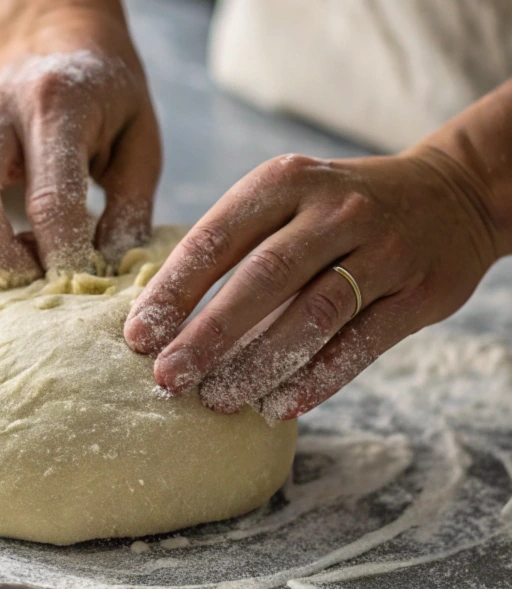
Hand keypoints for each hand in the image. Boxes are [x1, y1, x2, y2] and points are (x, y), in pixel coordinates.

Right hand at [0, 7, 160, 286]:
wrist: (57, 41)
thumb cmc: (107, 97)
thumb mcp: (141, 141)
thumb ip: (130, 208)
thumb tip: (108, 271)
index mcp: (58, 103)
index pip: (50, 197)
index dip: (64, 254)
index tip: (83, 280)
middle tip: (33, 281)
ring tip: (11, 267)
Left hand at [123, 148, 500, 419]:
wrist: (450, 194)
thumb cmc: (337, 209)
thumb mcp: (286, 200)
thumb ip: (235, 245)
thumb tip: (165, 319)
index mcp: (284, 182)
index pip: (216, 238)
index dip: (173, 291)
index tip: (138, 337)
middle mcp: (333, 210)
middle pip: (261, 278)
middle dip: (207, 334)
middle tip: (168, 378)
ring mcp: (382, 250)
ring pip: (313, 314)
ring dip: (259, 364)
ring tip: (217, 399)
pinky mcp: (418, 293)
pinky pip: (361, 344)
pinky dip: (317, 378)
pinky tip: (278, 405)